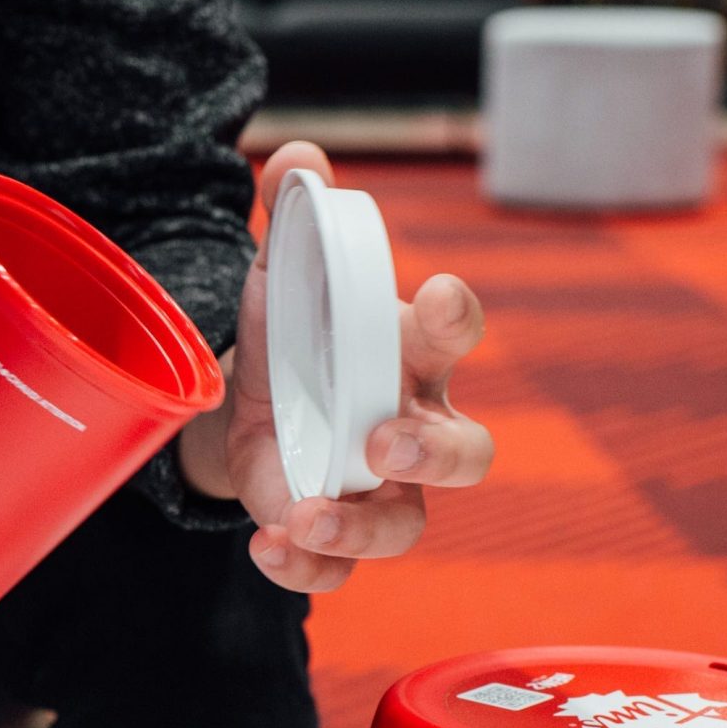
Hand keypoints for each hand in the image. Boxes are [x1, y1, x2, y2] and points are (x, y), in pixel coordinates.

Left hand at [178, 141, 493, 593]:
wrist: (258, 396)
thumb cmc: (300, 329)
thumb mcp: (286, 271)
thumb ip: (295, 214)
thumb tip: (295, 157)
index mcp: (410, 350)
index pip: (454, 329)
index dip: (452, 316)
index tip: (430, 297)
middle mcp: (415, 424)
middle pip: (468, 452)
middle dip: (434, 453)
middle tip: (384, 444)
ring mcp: (381, 489)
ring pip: (407, 526)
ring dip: (362, 529)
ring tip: (308, 519)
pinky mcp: (336, 527)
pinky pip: (342, 570)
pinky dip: (309, 568)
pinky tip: (269, 548)